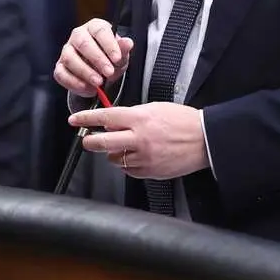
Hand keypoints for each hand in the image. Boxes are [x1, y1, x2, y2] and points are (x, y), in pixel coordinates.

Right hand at [54, 18, 132, 98]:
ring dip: (85, 72)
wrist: (101, 73)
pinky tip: (88, 89)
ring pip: (69, 58)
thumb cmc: (110, 58)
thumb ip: (123, 49)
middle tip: (109, 72)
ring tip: (98, 83)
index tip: (117, 58)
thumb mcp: (120, 55)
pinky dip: (75, 83)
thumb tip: (128, 43)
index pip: (100, 31)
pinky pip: (61, 74)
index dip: (109, 45)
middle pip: (83, 43)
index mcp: (95, 27)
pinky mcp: (60, 66)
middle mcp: (78, 35)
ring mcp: (67, 50)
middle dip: (97, 59)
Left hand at [71, 103, 209, 179]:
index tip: (74, 120)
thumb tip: (114, 121)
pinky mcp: (149, 171)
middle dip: (90, 141)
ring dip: (113, 153)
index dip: (86, 119)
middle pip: (102, 143)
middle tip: (88, 140)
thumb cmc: (182, 121)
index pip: (105, 118)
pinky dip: (127, 164)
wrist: (204, 140)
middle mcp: (138, 139)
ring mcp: (143, 158)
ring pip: (114, 158)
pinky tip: (136, 156)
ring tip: (124, 146)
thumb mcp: (156, 108)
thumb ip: (134, 115)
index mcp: (140, 119)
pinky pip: (128, 170)